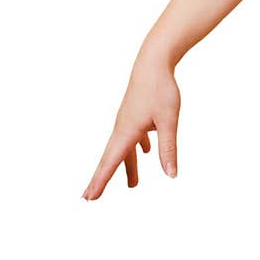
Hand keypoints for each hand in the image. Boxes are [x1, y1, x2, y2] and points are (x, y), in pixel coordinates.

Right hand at [81, 49, 180, 199]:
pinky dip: (137, 148)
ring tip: (134, 184)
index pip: (110, 163)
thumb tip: (171, 175)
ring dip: (128, 166)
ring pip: (125, 148)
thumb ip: (168, 148)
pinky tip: (146, 150)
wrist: (154, 60)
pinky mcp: (135, 112)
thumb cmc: (160, 88)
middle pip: (111, 158)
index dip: (100, 182)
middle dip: (102, 178)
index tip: (89, 199)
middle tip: (90, 199)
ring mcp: (127, 119)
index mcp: (127, 132)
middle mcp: (122, 128)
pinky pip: (132, 136)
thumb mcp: (168, 120)